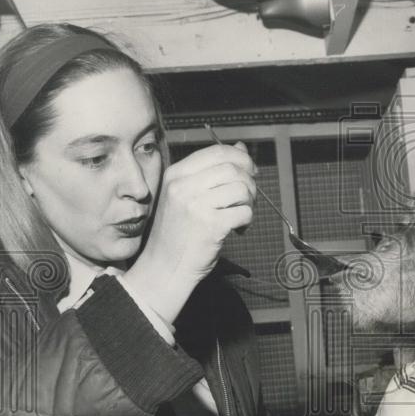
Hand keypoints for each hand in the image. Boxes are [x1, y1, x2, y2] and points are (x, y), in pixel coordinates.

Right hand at [125, 142, 255, 323]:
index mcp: (175, 174)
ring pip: (241, 189)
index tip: (250, 171)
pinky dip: (247, 220)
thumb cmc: (177, 233)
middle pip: (232, 168)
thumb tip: (241, 148)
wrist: (164, 267)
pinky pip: (244, 212)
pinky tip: (237, 229)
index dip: (240, 158)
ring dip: (250, 202)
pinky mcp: (211, 225)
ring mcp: (196, 205)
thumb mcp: (186, 196)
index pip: (216, 152)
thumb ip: (211, 171)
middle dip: (249, 182)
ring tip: (241, 215)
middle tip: (249, 198)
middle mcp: (183, 186)